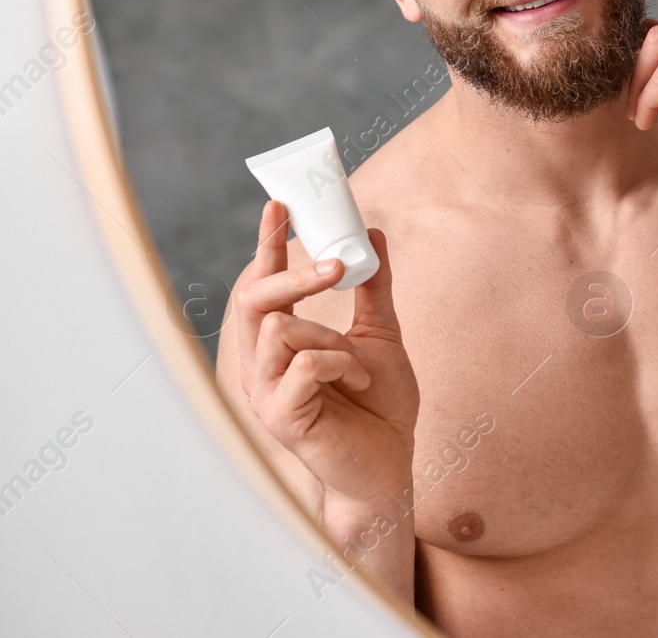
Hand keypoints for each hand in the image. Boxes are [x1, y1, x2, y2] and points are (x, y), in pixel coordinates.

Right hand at [231, 200, 420, 507]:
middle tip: (338, 265)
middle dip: (294, 275)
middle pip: (253, 300)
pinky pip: (304, 364)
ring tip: (358, 365)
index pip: (262, 286)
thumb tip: (372, 235)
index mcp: (280, 345)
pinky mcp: (280, 417)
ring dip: (332, 339)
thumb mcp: (382, 335)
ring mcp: (266, 392)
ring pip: (281, 330)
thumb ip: (374, 289)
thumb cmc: (379, 407)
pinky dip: (341, 364)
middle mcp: (262, 366)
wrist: (390, 464)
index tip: (279, 206)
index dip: (267, 245)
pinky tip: (357, 383)